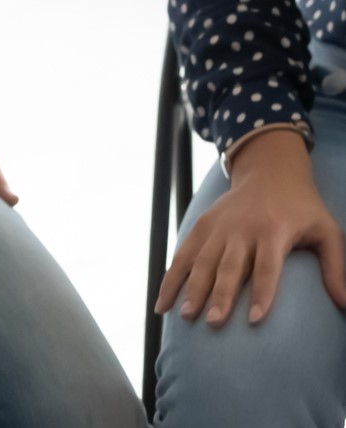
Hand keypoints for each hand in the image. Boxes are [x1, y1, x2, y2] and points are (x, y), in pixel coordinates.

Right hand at [155, 129, 345, 327]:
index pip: (267, 267)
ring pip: (202, 260)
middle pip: (229, 266)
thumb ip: (336, 267)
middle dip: (220, 295)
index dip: (263, 294)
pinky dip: (172, 276)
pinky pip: (184, 253)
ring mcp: (218, 226)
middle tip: (213, 322)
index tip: (255, 321)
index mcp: (273, 230)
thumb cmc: (302, 208)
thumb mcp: (327, 231)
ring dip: (192, 288)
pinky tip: (163, 301)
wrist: (268, 170)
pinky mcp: (202, 225)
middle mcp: (241, 228)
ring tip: (185, 315)